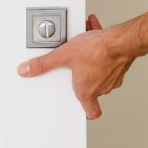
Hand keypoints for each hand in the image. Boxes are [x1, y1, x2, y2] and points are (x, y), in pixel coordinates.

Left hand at [16, 15, 134, 119]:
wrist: (120, 40)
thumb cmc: (98, 51)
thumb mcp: (63, 54)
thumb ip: (43, 64)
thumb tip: (26, 70)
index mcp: (87, 91)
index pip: (91, 112)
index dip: (86, 113)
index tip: (82, 111)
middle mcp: (101, 87)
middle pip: (92, 87)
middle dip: (83, 73)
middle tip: (77, 63)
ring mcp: (112, 77)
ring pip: (100, 71)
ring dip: (93, 59)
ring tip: (86, 44)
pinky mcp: (119, 65)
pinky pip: (108, 59)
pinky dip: (102, 49)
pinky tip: (95, 34)